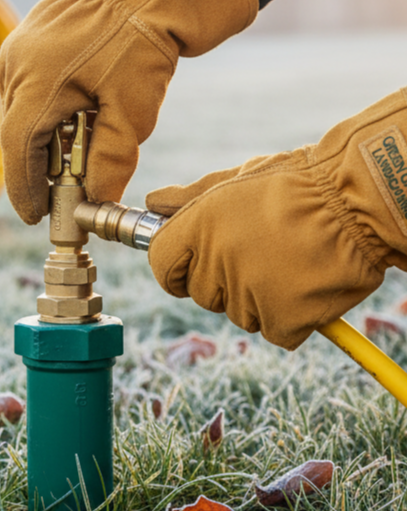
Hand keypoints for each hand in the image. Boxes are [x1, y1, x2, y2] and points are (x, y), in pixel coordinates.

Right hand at [0, 0, 256, 223]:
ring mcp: (16, 49)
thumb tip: (96, 200)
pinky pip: (22, 86)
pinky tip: (68, 115)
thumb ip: (110, 162)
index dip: (25, 190)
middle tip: (58, 193)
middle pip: (16, 133)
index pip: (19, 152)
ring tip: (67, 153)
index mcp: (37, 85)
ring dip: (37, 137)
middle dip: (33, 167)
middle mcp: (16, 66)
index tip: (36, 215)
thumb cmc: (142, 46)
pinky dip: (40, 109)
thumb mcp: (132, 114)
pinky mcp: (23, 39)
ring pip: (16, 110)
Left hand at [147, 91, 406, 348]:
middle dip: (223, 280)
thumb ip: (189, 198)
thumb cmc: (297, 183)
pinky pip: (274, 331)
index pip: (162, 265)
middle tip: (258, 253)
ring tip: (288, 262)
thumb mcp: (236, 180)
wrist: (358, 200)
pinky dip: (290, 317)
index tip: (192, 264)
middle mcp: (216, 263)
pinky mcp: (283, 319)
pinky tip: (305, 285)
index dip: (176, 267)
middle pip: (201, 293)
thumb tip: (152, 202)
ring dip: (258, 298)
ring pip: (238, 313)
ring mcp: (249, 294)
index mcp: (198, 228)